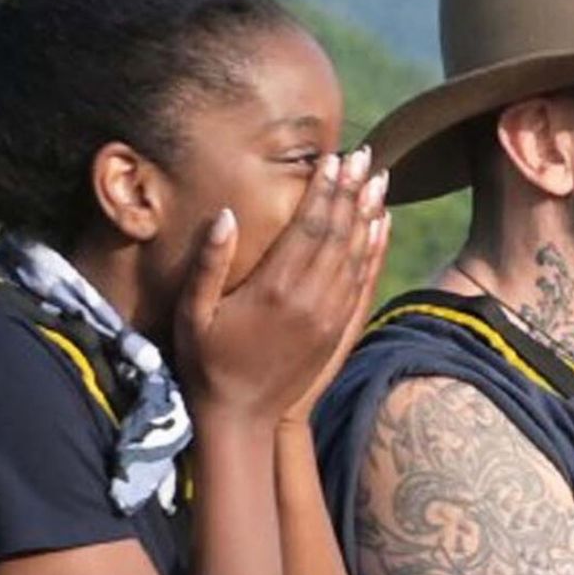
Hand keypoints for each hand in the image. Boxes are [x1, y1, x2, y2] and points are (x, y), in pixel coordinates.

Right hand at [175, 147, 388, 422]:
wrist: (241, 419)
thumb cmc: (206, 363)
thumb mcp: (192, 314)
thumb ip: (209, 263)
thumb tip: (225, 214)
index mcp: (274, 289)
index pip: (308, 227)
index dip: (323, 190)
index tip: (333, 158)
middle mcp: (310, 301)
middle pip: (339, 234)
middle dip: (351, 192)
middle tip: (363, 155)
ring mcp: (329, 319)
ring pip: (358, 256)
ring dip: (369, 215)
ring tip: (378, 180)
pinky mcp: (339, 334)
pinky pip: (364, 284)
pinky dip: (376, 253)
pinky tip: (381, 227)